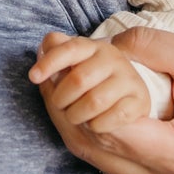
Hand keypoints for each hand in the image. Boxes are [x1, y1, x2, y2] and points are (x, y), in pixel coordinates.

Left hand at [27, 35, 150, 133]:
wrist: (125, 99)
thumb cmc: (90, 83)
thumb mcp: (71, 67)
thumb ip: (55, 56)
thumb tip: (41, 48)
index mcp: (92, 47)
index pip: (68, 49)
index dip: (48, 62)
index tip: (33, 77)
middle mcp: (112, 58)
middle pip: (78, 79)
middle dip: (61, 98)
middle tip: (60, 106)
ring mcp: (128, 78)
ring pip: (94, 102)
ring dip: (77, 115)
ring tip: (75, 116)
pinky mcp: (140, 100)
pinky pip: (112, 118)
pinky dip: (96, 126)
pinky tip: (94, 124)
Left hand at [31, 26, 173, 173]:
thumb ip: (152, 48)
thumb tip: (105, 44)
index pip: (109, 126)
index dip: (76, 89)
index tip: (59, 53)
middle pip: (89, 143)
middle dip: (58, 99)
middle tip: (44, 56)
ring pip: (91, 152)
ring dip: (66, 110)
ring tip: (50, 67)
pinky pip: (106, 152)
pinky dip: (85, 121)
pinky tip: (73, 89)